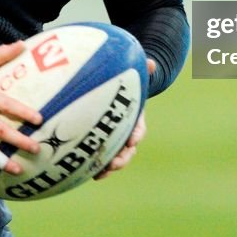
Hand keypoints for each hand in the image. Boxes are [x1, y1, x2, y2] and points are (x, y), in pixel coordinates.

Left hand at [95, 57, 155, 180]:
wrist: (113, 93)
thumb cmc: (123, 85)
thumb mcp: (131, 77)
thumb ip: (140, 70)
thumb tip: (151, 63)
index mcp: (134, 119)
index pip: (139, 129)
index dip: (136, 135)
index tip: (132, 140)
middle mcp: (125, 133)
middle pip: (128, 150)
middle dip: (123, 158)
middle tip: (115, 163)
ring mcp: (113, 140)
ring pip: (114, 157)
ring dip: (110, 166)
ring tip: (101, 173)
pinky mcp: (100, 144)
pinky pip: (98, 158)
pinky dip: (94, 166)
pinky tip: (85, 173)